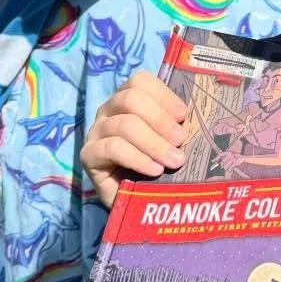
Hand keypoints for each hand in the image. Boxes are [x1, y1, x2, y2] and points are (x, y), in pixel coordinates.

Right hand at [83, 72, 186, 206]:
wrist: (136, 200)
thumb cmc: (157, 164)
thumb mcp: (170, 141)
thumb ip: (177, 126)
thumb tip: (192, 119)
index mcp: (127, 99)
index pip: (140, 81)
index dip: (163, 95)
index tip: (183, 115)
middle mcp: (108, 110)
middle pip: (130, 99)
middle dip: (160, 120)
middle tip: (180, 140)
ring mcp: (96, 131)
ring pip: (124, 125)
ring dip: (154, 143)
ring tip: (174, 161)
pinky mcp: (88, 155)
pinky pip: (112, 148)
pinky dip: (138, 159)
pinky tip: (155, 170)